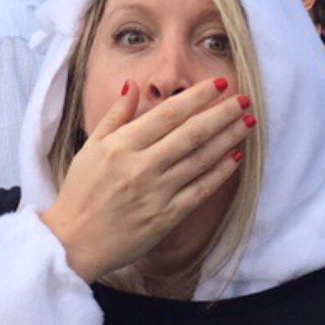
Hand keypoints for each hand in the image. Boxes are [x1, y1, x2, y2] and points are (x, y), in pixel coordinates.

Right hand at [41, 77, 255, 283]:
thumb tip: (133, 85)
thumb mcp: (91, 146)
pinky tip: (235, 158)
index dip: (195, 98)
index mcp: (121, 145)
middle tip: (244, 98)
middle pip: (191, 134)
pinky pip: (200, 190)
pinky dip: (220, 173)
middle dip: (221, 114)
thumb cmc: (80, 190)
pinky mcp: (168, 216)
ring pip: (201, 160)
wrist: (76, 240)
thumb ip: (115, 115)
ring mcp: (158, 192)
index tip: (216, 84)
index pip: (167, 115)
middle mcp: (143, 166)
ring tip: (248, 122)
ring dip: (228, 139)